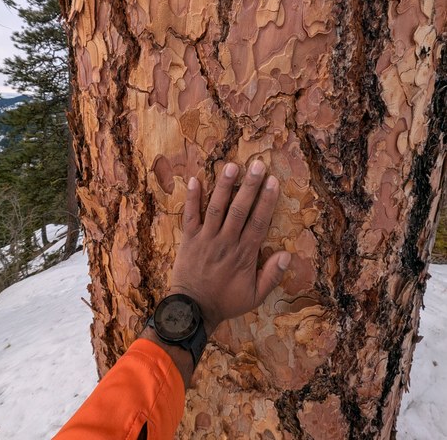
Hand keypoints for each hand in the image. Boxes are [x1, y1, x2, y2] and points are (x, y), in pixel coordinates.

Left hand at [169, 160, 290, 335]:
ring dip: (223, 186)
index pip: (258, 222)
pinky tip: (195, 180)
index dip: (266, 201)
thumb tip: (287, 255)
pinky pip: (190, 216)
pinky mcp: (189, 239)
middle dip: (249, 186)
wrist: (192, 310)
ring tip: (231, 166)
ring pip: (216, 208)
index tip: (273, 181)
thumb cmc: (226, 302)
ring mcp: (206, 239)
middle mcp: (225, 242)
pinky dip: (192, 199)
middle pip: (239, 210)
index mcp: (244, 254)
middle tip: (257, 164)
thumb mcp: (255, 297)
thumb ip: (271, 276)